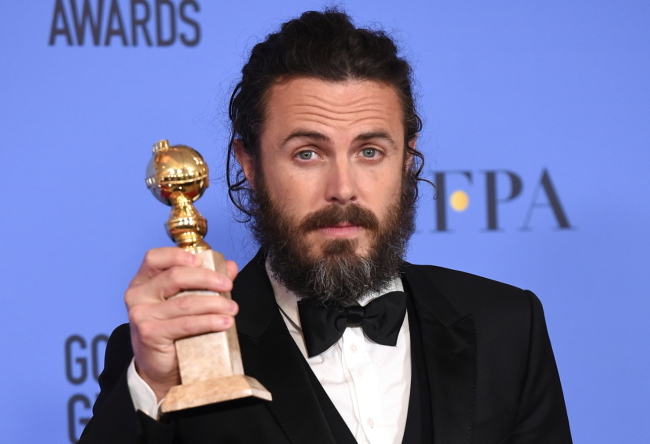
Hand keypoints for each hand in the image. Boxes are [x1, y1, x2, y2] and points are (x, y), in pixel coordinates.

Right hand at [125, 247, 238, 400]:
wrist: (160, 366)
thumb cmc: (172, 328)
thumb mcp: (186, 299)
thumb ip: (207, 280)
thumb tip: (230, 266)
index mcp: (144, 280)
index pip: (155, 258)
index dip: (178, 255)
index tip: (201, 261)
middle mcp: (138, 294)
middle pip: (175, 276)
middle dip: (207, 278)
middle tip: (228, 285)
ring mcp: (141, 314)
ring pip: (185, 302)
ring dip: (214, 303)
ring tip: (232, 308)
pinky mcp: (149, 333)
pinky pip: (185, 323)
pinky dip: (209, 321)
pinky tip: (224, 322)